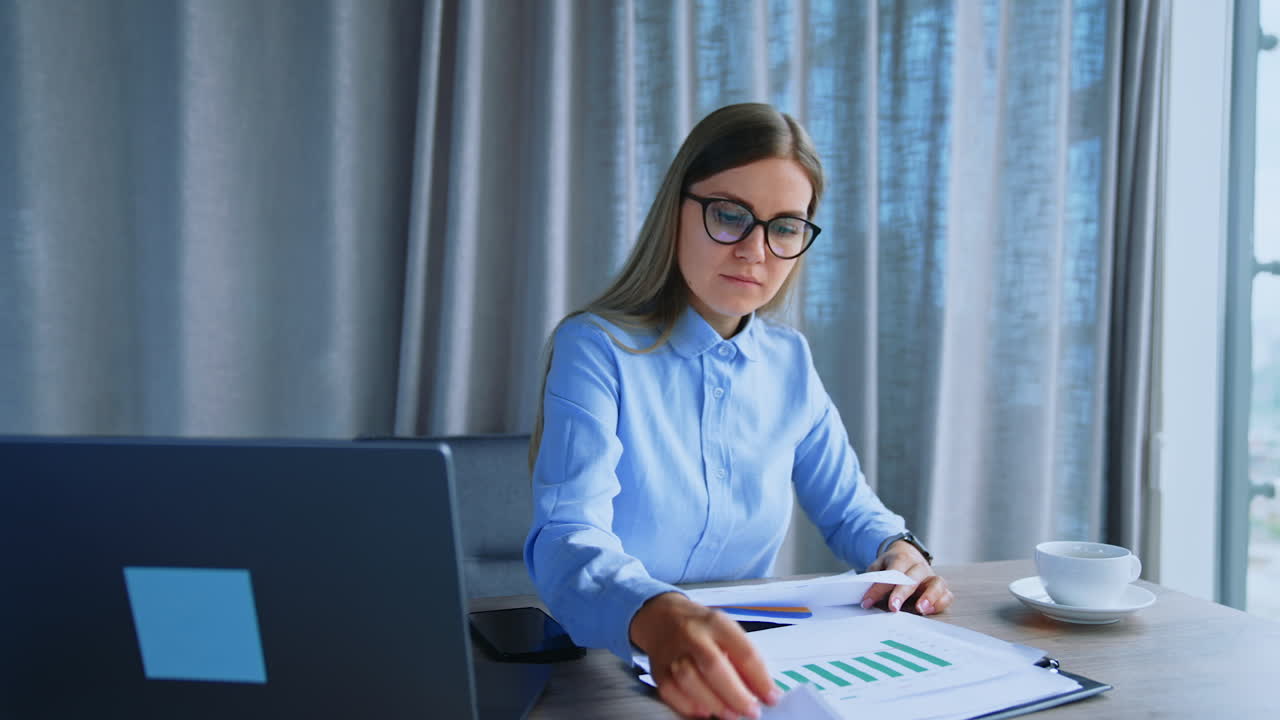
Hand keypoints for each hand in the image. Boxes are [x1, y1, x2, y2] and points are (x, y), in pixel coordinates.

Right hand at [630, 592, 780, 718]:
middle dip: (736, 695)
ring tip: (731, 715)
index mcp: (717, 623)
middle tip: (752, 712)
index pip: (743, 651)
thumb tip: (762, 691)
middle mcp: (693, 634)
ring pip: (690, 679)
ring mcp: (672, 651)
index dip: (760, 679)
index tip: (772, 698)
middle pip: (714, 666)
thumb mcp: (725, 631)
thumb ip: (741, 657)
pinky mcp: (657, 667)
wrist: (661, 616)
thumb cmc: (701, 628)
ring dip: (714, 703)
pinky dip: (689, 705)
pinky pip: (671, 691)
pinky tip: (704, 712)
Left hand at [860, 540, 953, 615]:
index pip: (891, 572)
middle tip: (893, 608)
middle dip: (902, 593)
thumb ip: (872, 580)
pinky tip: (929, 611)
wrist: (907, 554)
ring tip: (920, 610)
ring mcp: (932, 577)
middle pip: (913, 578)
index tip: (867, 602)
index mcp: (902, 558)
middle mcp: (919, 566)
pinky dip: (940, 603)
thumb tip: (865, 599)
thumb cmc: (890, 566)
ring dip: (929, 597)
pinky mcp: (941, 588)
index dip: (879, 588)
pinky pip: (947, 595)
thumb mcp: (878, 567)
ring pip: (937, 583)